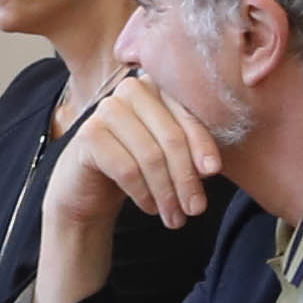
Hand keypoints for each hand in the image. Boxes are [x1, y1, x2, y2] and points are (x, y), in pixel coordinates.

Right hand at [58, 73, 223, 234]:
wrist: (89, 183)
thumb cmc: (137, 163)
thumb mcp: (170, 154)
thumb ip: (192, 150)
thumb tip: (210, 167)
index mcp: (159, 85)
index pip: (188, 114)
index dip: (203, 145)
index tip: (213, 173)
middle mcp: (132, 89)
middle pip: (171, 137)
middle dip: (186, 177)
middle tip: (195, 208)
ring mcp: (106, 109)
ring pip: (150, 155)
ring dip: (167, 192)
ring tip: (174, 216)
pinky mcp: (89, 134)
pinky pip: (127, 169)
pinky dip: (143, 193)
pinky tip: (150, 207)